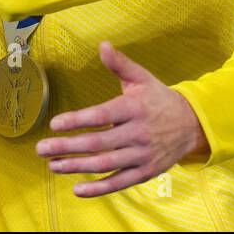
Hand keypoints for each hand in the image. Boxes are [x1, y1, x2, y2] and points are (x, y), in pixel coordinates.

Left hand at [36, 41, 208, 197]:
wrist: (192, 124)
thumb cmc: (159, 99)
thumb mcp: (142, 78)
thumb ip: (120, 64)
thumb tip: (102, 45)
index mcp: (134, 108)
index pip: (101, 116)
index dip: (77, 120)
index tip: (54, 124)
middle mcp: (137, 133)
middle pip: (98, 143)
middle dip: (67, 147)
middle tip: (42, 148)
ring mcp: (141, 155)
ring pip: (105, 164)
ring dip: (76, 166)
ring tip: (52, 165)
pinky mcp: (145, 172)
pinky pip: (119, 183)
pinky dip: (98, 189)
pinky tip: (77, 189)